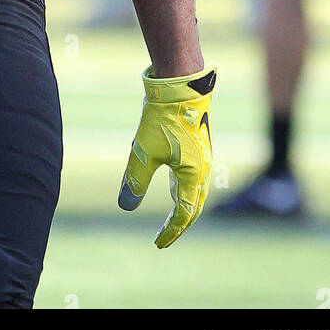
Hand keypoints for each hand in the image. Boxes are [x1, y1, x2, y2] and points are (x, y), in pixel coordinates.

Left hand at [118, 65, 215, 246]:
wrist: (181, 86)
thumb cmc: (163, 118)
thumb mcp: (143, 151)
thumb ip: (136, 180)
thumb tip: (125, 206)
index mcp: (194, 175)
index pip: (184, 214)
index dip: (171, 231)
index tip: (158, 243)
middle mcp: (204, 169)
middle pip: (194, 207)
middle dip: (179, 224)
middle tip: (164, 237)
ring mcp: (204, 157)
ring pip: (195, 191)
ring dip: (183, 207)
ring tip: (170, 218)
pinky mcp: (199, 146)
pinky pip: (194, 176)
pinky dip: (184, 189)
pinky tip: (173, 186)